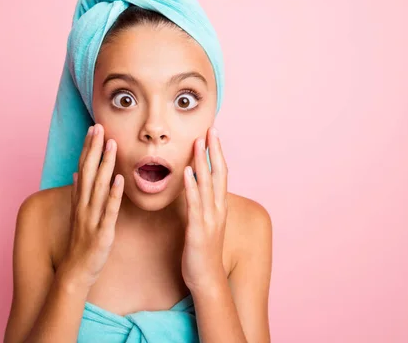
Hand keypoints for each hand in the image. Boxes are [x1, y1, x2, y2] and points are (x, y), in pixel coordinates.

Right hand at [58, 123, 123, 287]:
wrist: (76, 270)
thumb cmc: (81, 242)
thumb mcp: (79, 214)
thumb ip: (78, 194)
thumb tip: (76, 175)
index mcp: (80, 200)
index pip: (83, 167)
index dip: (88, 147)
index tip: (93, 128)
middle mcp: (83, 205)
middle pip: (88, 171)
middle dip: (94, 148)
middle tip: (99, 126)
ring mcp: (92, 217)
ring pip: (98, 186)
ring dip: (105, 164)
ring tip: (112, 144)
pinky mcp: (102, 231)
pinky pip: (109, 210)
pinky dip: (113, 194)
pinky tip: (119, 179)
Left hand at [181, 126, 228, 292]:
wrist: (207, 279)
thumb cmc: (203, 251)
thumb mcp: (204, 223)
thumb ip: (200, 204)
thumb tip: (193, 187)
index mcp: (218, 207)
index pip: (220, 174)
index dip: (217, 153)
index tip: (213, 133)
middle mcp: (217, 210)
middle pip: (218, 174)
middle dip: (214, 150)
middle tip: (211, 129)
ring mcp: (209, 219)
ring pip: (207, 185)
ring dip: (202, 162)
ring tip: (198, 142)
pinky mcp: (198, 230)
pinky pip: (194, 204)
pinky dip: (191, 187)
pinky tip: (186, 172)